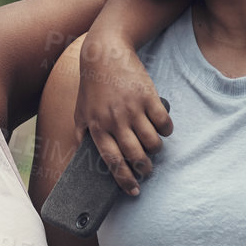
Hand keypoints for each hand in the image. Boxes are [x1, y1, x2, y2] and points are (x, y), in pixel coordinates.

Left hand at [75, 34, 170, 195]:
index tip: (134, 191)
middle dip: (144, 169)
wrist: (105, 54)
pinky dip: (166, 130)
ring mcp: (133, 108)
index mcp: (97, 127)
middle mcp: (115, 120)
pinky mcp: (148, 97)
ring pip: (153, 142)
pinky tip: (162, 129)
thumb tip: (82, 158)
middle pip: (136, 156)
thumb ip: (81, 135)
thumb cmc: (92, 86)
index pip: (112, 162)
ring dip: (156, 151)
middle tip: (147, 170)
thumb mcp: (79, 111)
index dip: (124, 180)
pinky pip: (164, 123)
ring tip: (153, 149)